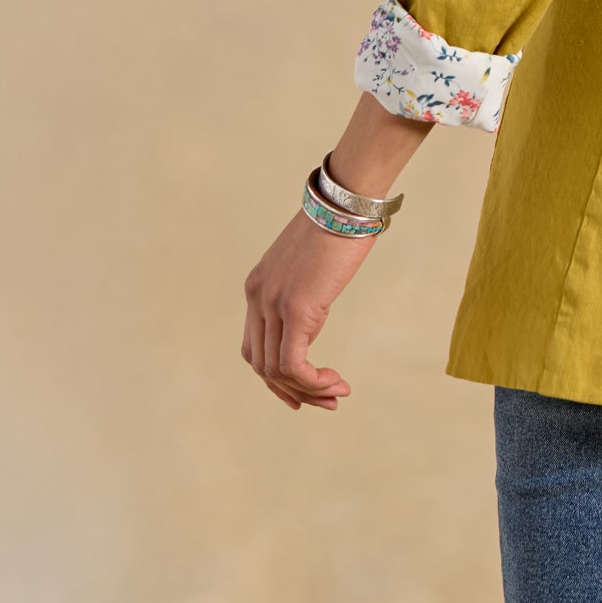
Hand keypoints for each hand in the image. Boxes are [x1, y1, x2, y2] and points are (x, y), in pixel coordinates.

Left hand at [242, 207, 376, 410]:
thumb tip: (311, 318)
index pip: (255, 347)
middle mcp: (257, 298)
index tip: (306, 389)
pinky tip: (334, 383)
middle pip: (261, 365)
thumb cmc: (339, 224)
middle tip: (326, 401)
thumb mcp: (310, 264)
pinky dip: (311, 382)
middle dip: (293, 391)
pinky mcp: (296, 308)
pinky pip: (293, 364)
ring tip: (337, 394)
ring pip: (276, 370)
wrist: (346, 201)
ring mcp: (274, 304)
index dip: (276, 377)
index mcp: (257, 287)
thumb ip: (303, 292)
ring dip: (308, 390)